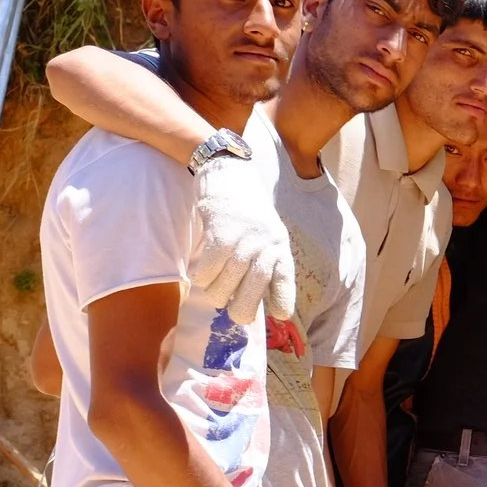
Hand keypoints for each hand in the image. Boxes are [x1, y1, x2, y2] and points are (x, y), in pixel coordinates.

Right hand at [190, 153, 296, 322]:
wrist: (228, 170)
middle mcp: (265, 243)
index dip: (284, 299)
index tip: (281, 316)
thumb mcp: (266, 232)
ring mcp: (243, 238)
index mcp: (279, 244)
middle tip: (236, 316)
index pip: (284, 277)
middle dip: (244, 308)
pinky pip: (209, 268)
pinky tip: (202, 276)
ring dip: (218, 294)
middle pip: (255, 288)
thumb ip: (266, 259)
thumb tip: (263, 296)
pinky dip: (203, 278)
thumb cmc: (245, 209)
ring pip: (228, 283)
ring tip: (215, 294)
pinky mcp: (220, 232)